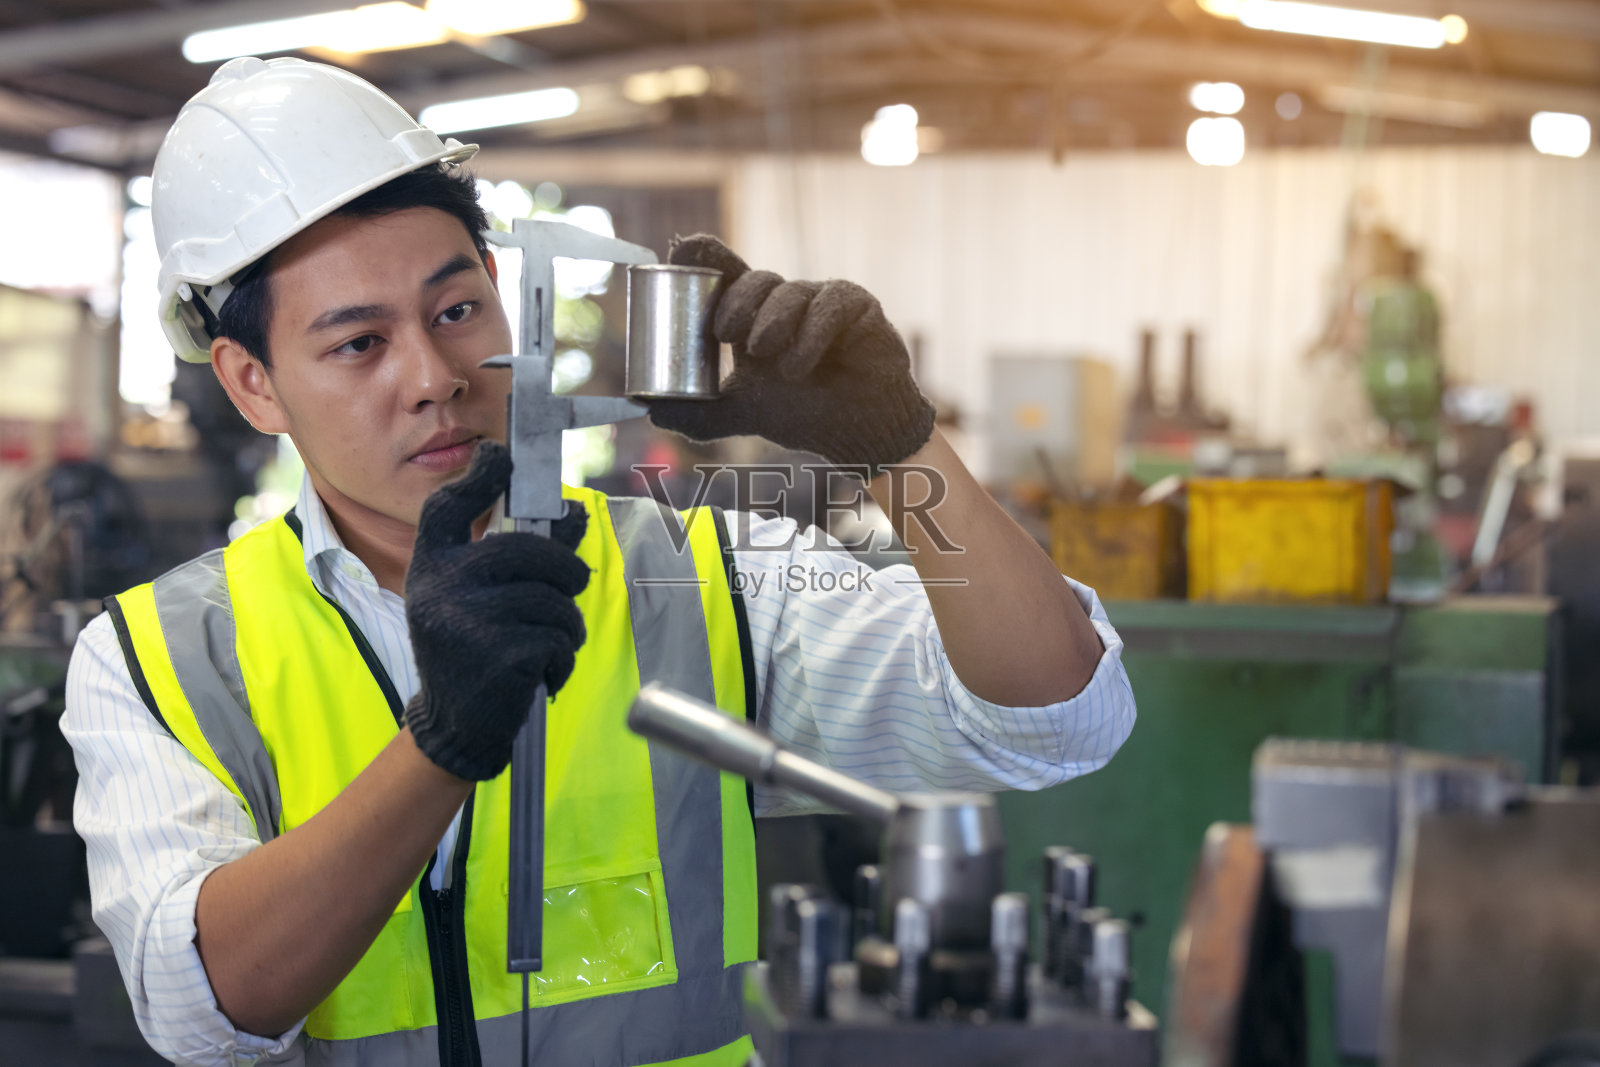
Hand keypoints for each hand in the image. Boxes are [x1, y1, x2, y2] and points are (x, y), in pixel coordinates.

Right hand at [403, 442, 588, 780]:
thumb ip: (526, 556)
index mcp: (431, 567)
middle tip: (572, 587)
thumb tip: (573, 513)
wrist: (454, 723)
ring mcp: (465, 621)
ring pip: (552, 599)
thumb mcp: (482, 598)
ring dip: (566, 626)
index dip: (477, 477)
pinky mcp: (495, 655)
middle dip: (566, 571)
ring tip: (549, 645)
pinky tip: (542, 672)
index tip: (501, 455)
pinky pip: (556, 638)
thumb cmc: (473, 650)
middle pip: (526, 551)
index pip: (447, 508)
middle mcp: (440, 587)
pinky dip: (562, 658)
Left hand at [646, 234, 935, 475]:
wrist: (856, 432)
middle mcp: (788, 299)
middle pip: (755, 278)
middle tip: (724, 332)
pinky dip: (811, 334)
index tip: (680, 251)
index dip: (704, 255)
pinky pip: (830, 304)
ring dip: (773, 321)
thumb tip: (649, 412)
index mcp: (756, 313)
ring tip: (767, 358)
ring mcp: (823, 298)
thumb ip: (699, 414)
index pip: (727, 272)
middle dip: (736, 300)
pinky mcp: (859, 306)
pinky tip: (800, 365)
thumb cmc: (803, 413)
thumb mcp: (742, 412)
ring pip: (791, 291)